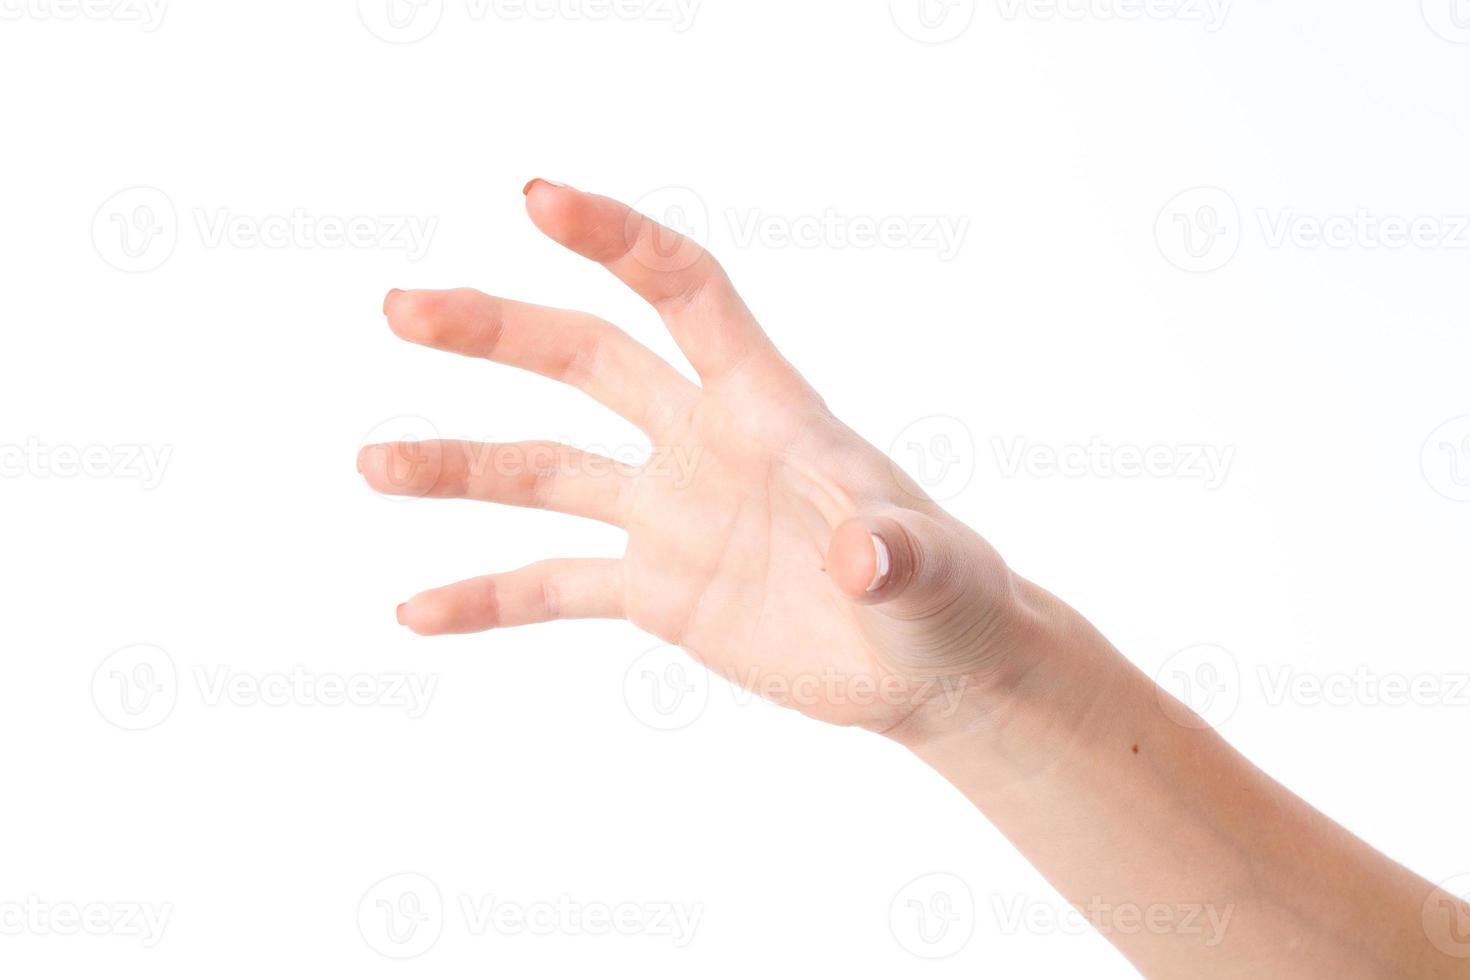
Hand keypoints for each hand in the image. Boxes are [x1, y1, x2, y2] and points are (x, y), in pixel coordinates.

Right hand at [358, 180, 1029, 735]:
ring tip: (371, 463)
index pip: (684, 293)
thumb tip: (864, 560)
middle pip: (585, 362)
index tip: (535, 198)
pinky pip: (552, 587)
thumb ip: (897, 557)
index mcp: (768, 407)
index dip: (616, 241)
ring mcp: (671, 516)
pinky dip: (487, 599)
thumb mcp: (932, 575)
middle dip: (495, 331)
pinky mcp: (655, 591)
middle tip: (401, 309)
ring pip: (545, 473)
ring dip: (458, 467)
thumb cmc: (945, 597)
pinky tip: (415, 612)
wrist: (926, 667)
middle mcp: (704, 444)